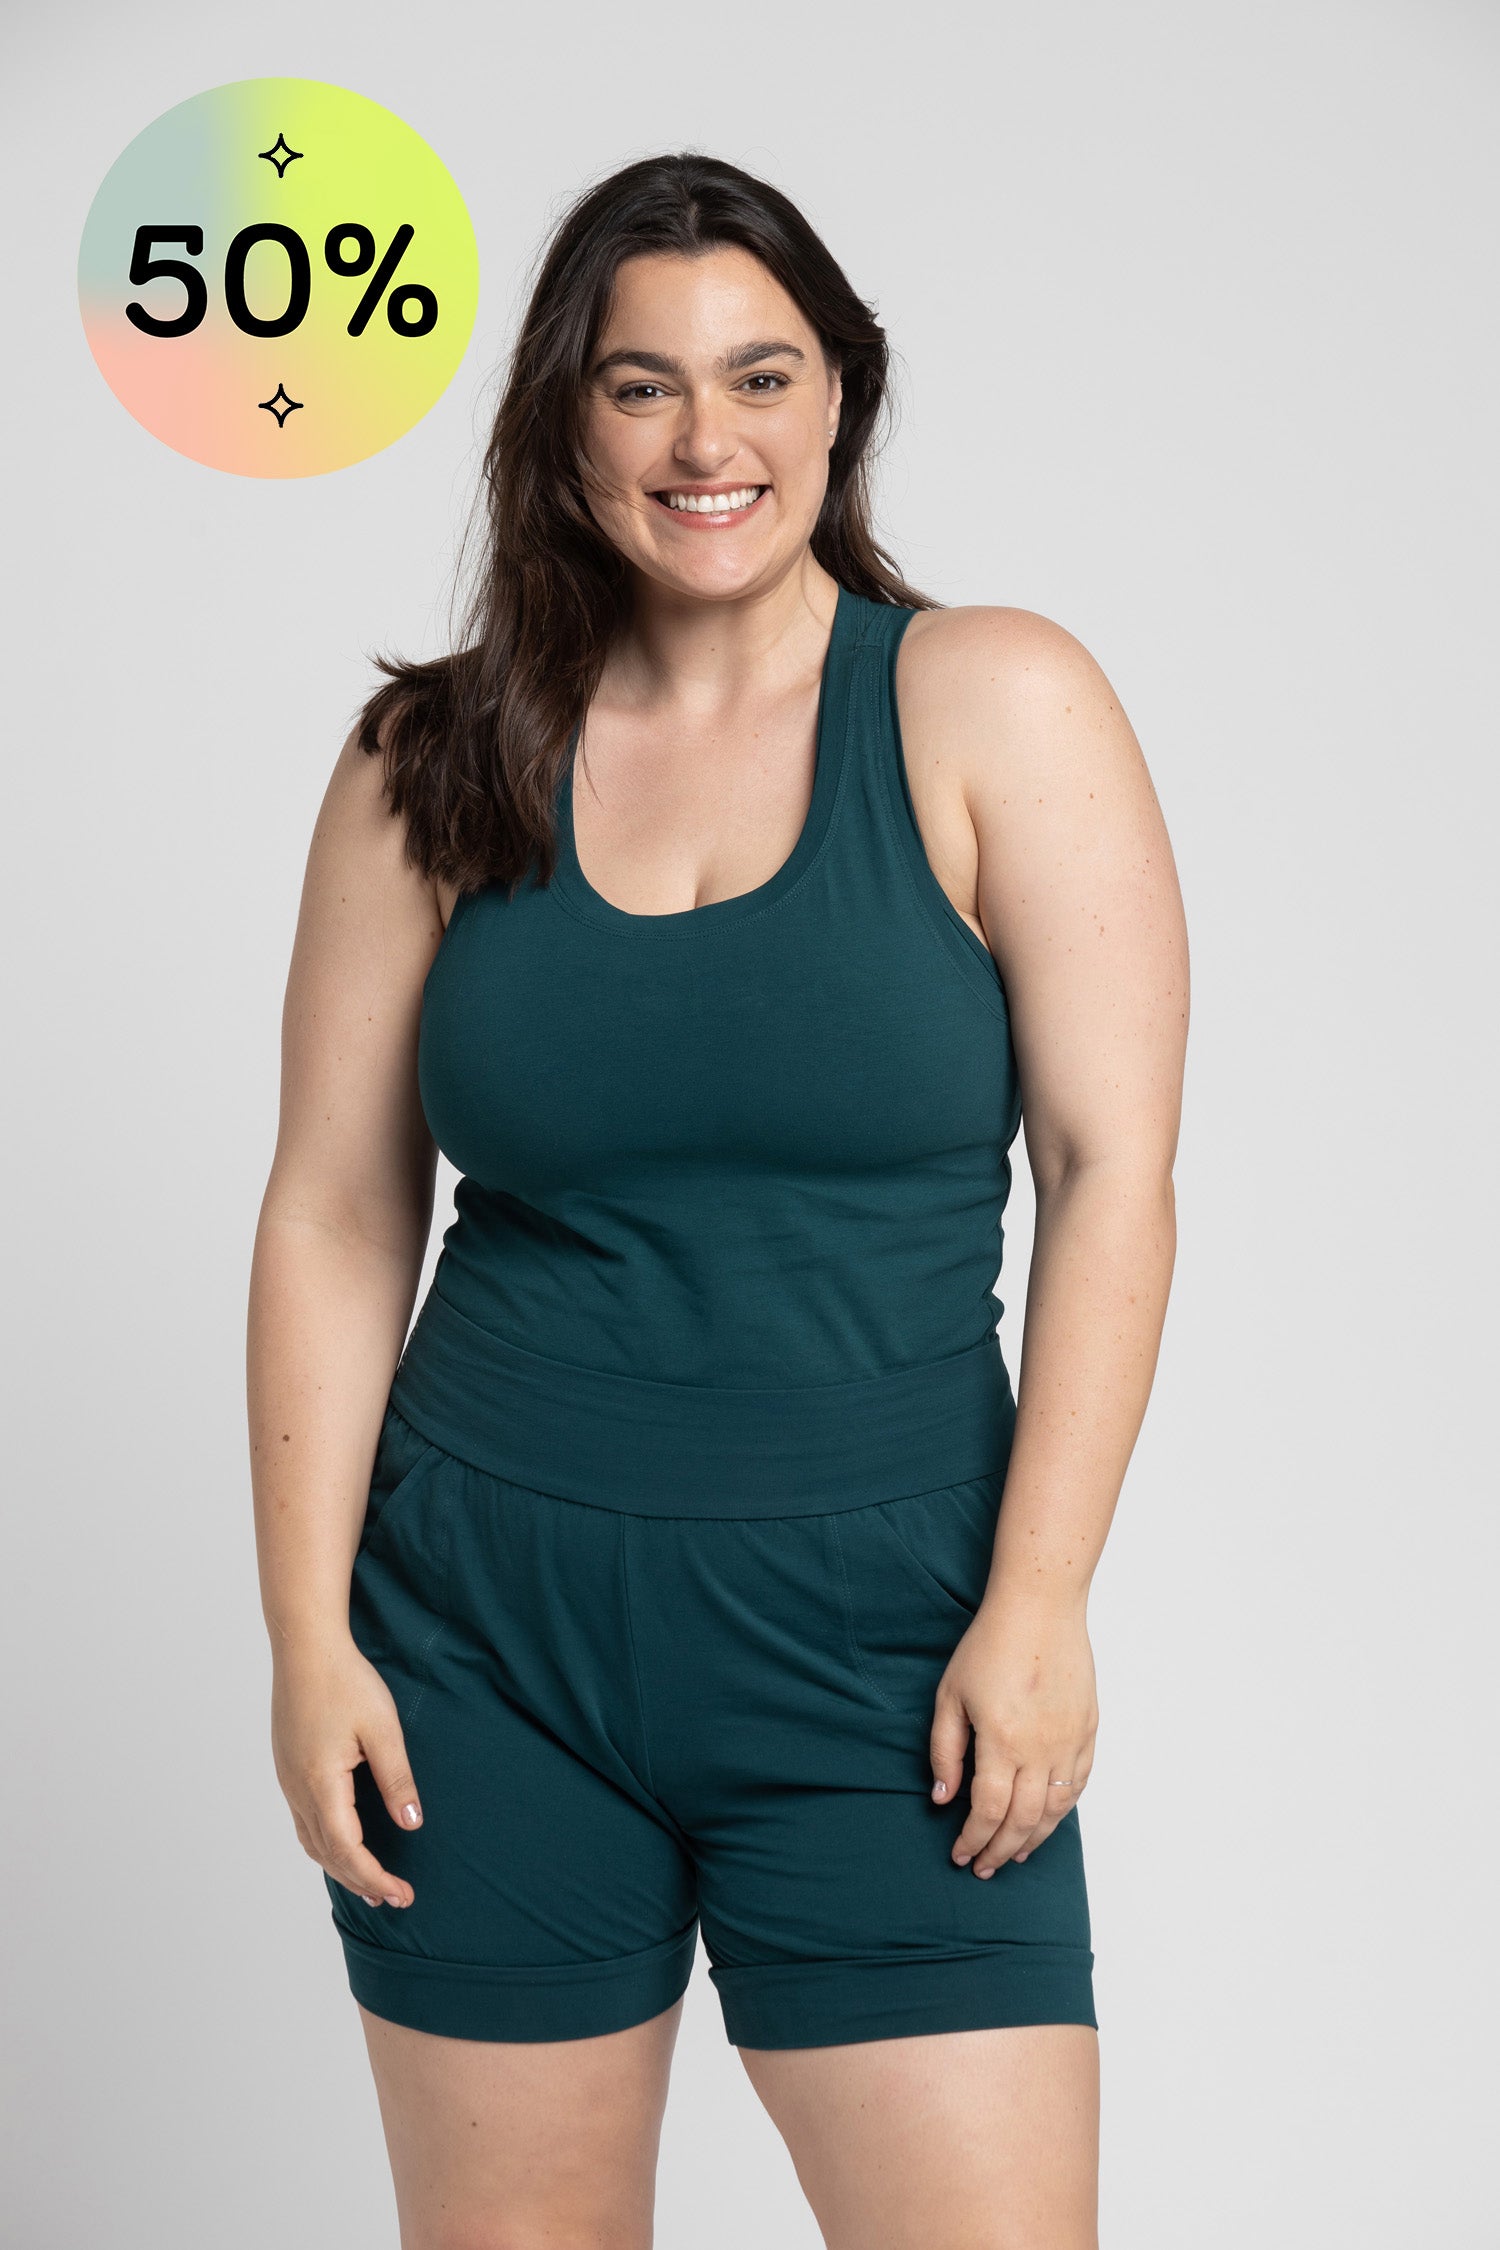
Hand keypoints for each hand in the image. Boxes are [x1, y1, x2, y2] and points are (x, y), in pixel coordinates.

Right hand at [271, 1635, 424, 1909]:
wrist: (304, 1647)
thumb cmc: (345, 1681)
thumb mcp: (383, 1729)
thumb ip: (397, 1779)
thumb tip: (411, 1823)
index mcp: (321, 1784)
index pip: (348, 1850)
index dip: (375, 1877)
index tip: (402, 1894)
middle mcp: (297, 1789)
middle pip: (327, 1854)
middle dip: (361, 1881)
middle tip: (394, 1898)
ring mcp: (288, 1780)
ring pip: (311, 1841)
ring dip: (341, 1867)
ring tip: (370, 1883)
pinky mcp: (288, 1767)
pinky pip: (304, 1821)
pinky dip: (325, 1844)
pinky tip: (343, 1842)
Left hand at [929, 1595, 1097, 1874]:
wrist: (1040, 1609)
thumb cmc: (989, 1645)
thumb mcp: (950, 1695)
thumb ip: (945, 1751)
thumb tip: (943, 1798)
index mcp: (1002, 1742)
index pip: (989, 1811)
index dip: (974, 1840)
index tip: (960, 1855)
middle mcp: (1041, 1749)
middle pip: (1023, 1820)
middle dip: (1000, 1849)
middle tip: (983, 1867)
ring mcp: (1070, 1741)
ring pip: (1056, 1809)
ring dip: (1034, 1838)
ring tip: (1014, 1853)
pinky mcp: (1088, 1730)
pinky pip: (1079, 1783)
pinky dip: (1063, 1809)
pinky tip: (1048, 1818)